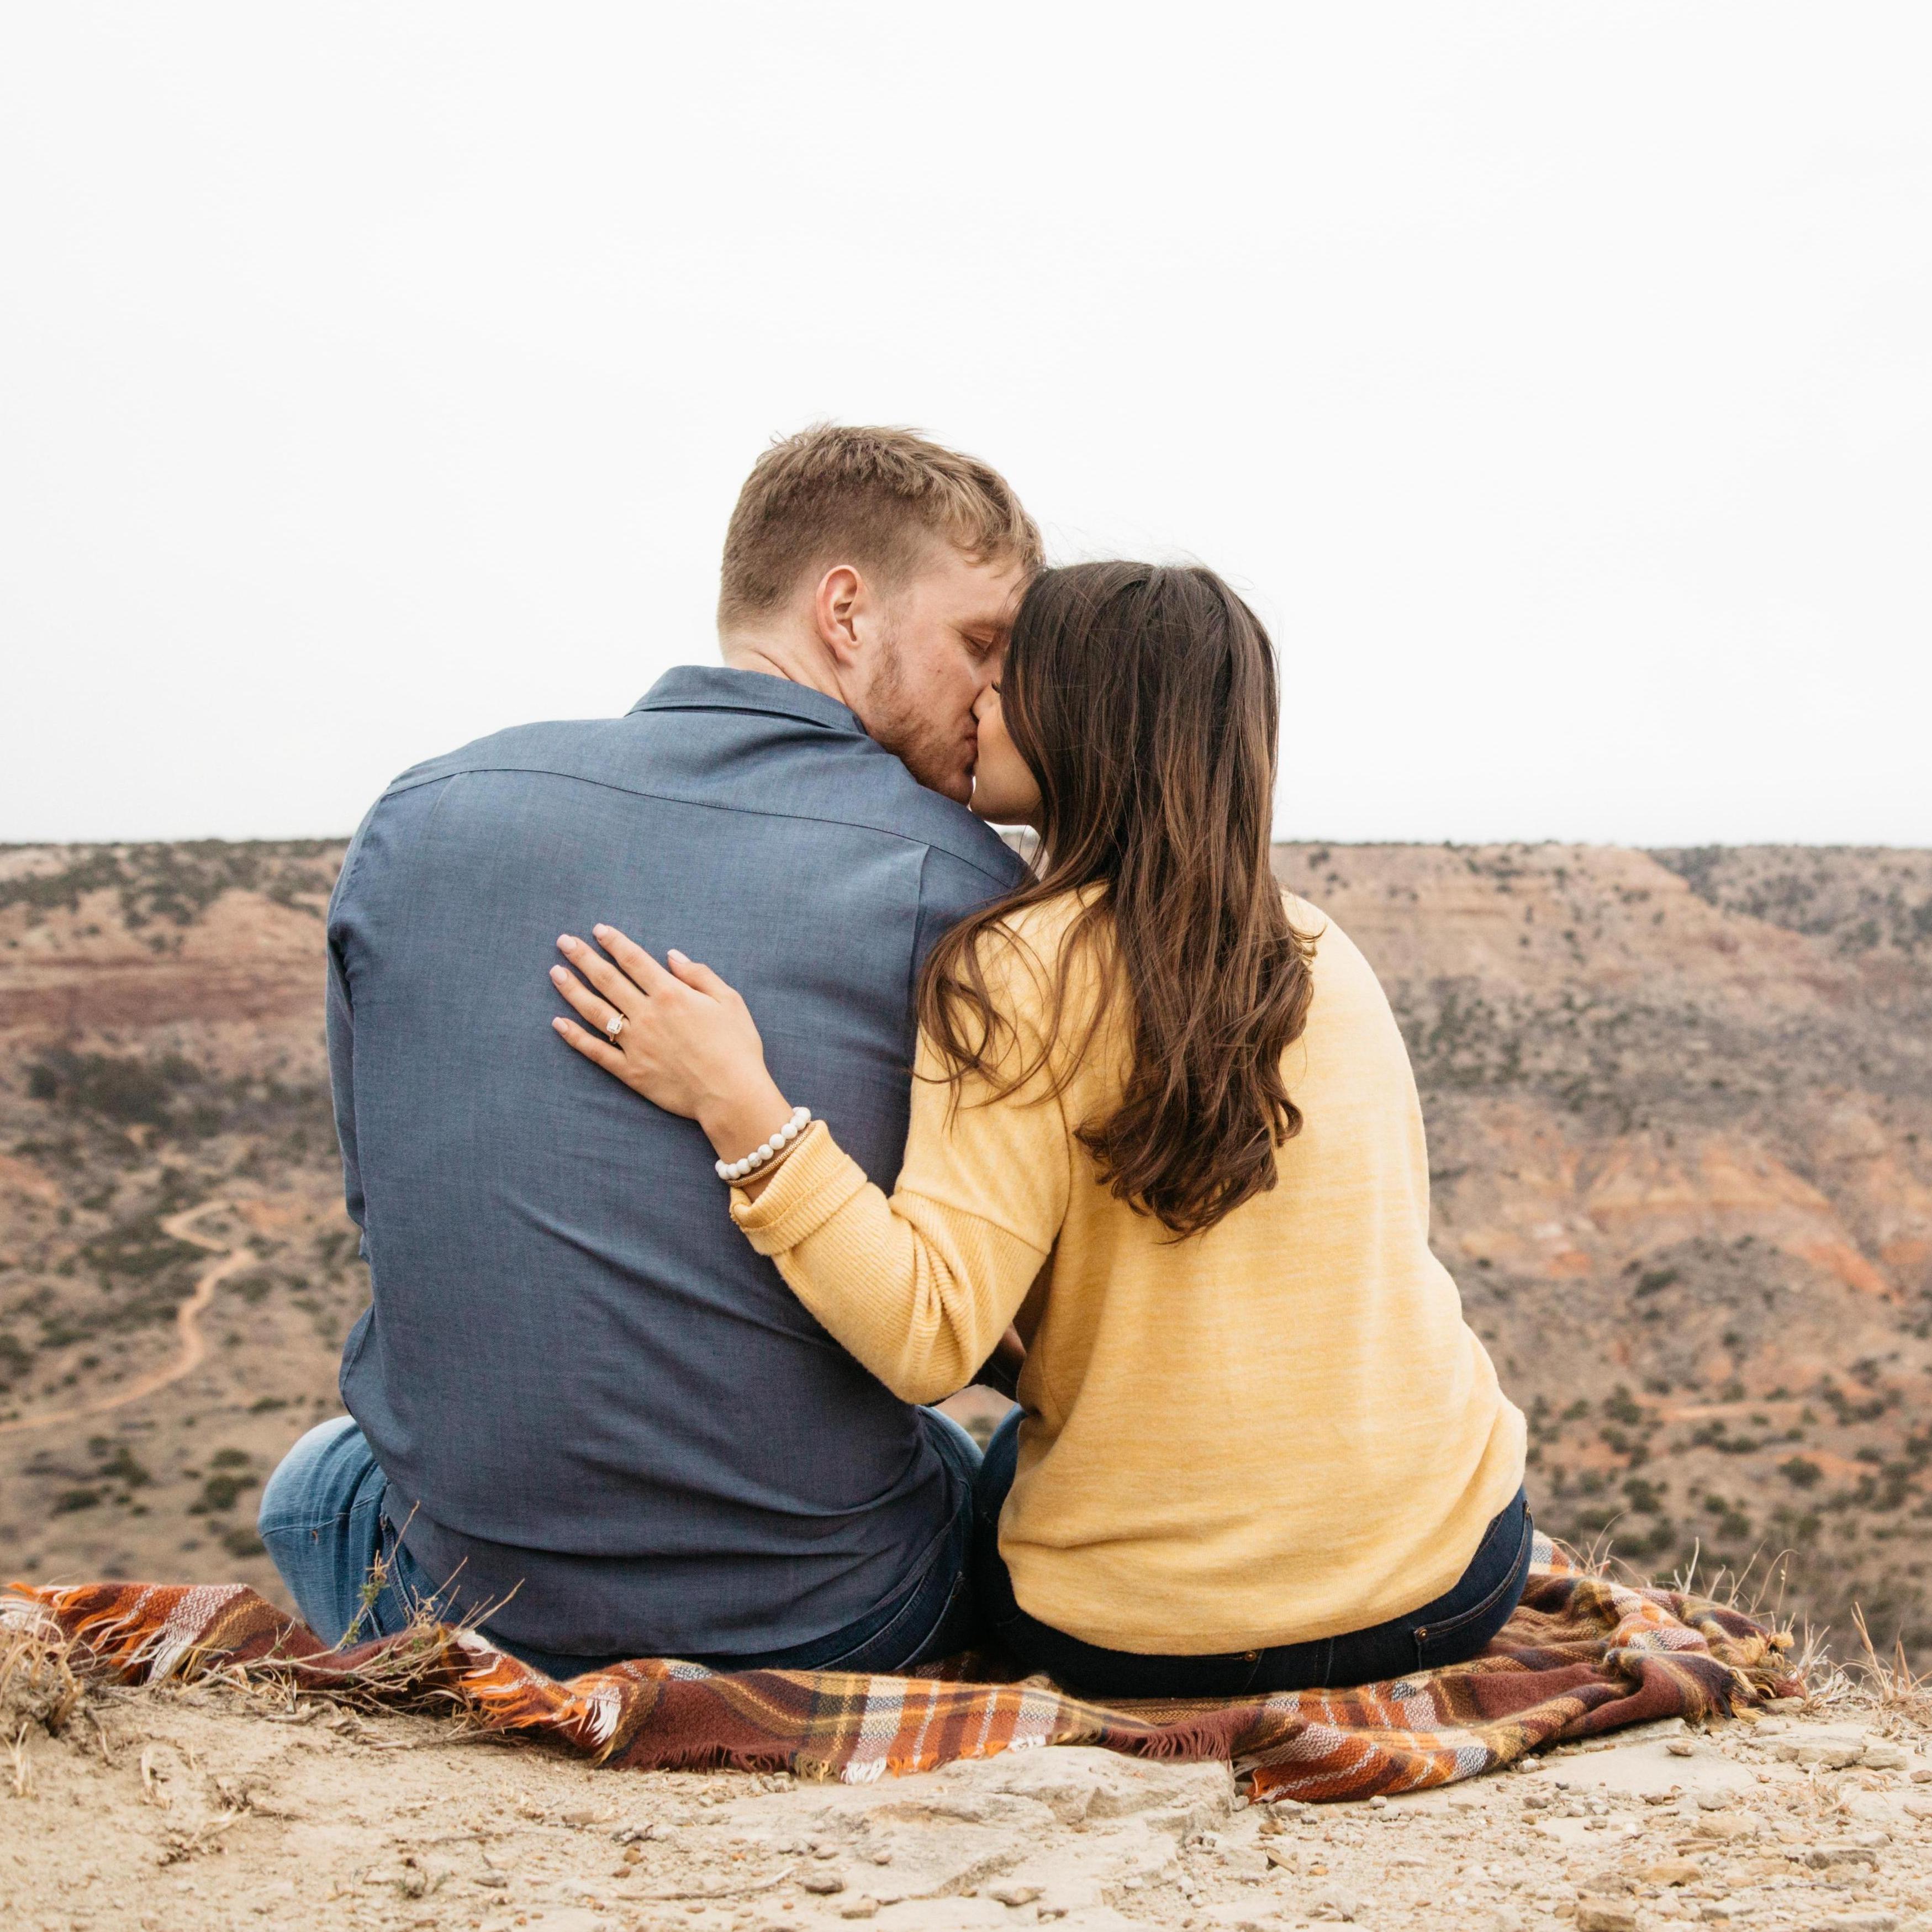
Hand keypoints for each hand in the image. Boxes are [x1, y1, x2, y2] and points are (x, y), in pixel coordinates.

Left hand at [550, 925, 792, 1162]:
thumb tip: (672, 956)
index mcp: (671, 994)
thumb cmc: (737, 1046)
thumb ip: (699, 975)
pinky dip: (575, 1037)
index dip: (614, 942)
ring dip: (572, 990)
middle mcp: (647, 1015)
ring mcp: (635, 1044)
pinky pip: (595, 1051)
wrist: (731, 1094)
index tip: (597, 929)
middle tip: (564, 942)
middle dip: (583, 957)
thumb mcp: (730, 1001)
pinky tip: (558, 1023)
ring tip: (555, 973)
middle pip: (607, 979)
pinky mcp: (630, 1071)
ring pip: (595, 1011)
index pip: (634, 960)